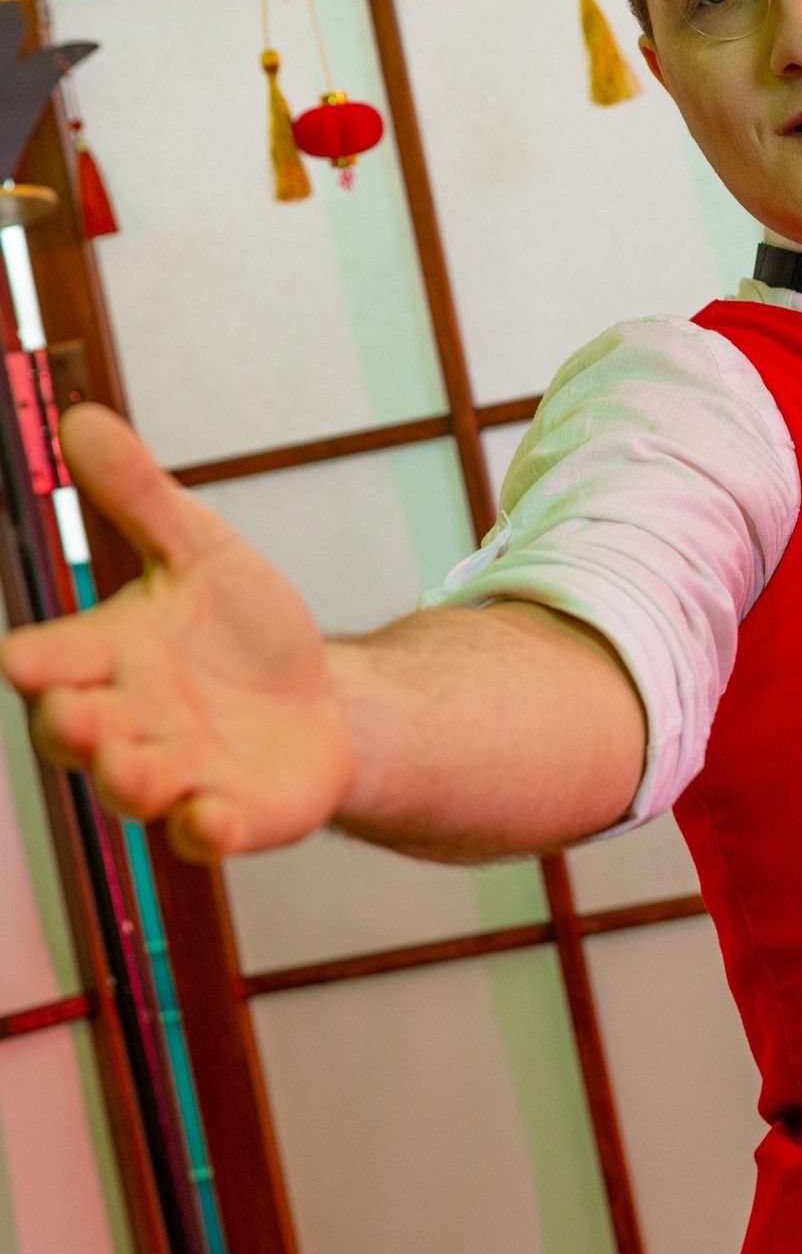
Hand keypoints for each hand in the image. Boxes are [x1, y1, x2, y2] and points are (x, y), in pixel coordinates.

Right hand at [0, 405, 354, 862]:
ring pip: (132, 788)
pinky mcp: (231, 817)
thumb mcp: (200, 552)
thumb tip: (82, 419)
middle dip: (74, 727)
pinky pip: (205, 834)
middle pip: (75, 733)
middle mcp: (127, 722)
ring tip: (136, 768)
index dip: (36, 663)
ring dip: (128, 780)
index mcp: (106, 657)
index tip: (24, 661)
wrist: (321, 697)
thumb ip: (141, 497)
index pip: (47, 663)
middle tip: (81, 714)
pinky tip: (211, 820)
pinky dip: (204, 831)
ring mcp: (176, 775)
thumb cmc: (241, 630)